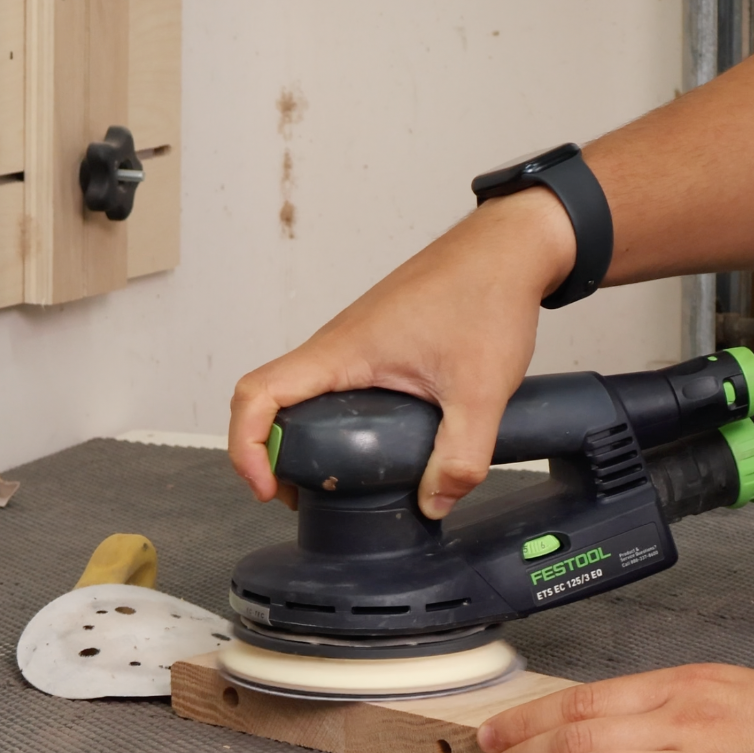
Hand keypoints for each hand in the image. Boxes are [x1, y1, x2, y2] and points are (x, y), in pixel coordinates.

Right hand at [227, 189, 571, 518]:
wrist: (508, 250)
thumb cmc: (486, 295)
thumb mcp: (481, 391)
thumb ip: (461, 456)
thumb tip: (434, 502)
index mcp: (343, 351)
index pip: (257, 394)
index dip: (245, 446)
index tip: (267, 486)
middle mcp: (336, 345)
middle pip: (268, 400)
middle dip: (270, 453)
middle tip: (300, 494)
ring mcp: (352, 344)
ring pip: (299, 394)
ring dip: (298, 438)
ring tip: (330, 481)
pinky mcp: (373, 346)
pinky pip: (330, 386)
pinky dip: (328, 421)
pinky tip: (365, 449)